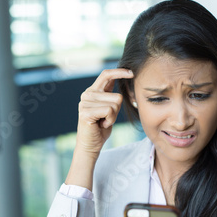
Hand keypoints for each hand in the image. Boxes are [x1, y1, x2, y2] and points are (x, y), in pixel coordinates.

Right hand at [65, 68, 132, 188]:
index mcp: (93, 91)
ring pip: (115, 104)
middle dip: (117, 111)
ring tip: (102, 122)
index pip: (106, 74)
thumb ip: (112, 95)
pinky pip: (109, 111)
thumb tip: (124, 79)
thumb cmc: (101, 128)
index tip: (131, 73)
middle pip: (117, 96)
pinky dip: (110, 120)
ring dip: (113, 117)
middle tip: (106, 119)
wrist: (90, 145)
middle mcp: (87, 94)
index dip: (119, 72)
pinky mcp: (86, 111)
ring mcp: (85, 102)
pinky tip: (101, 125)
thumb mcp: (109, 108)